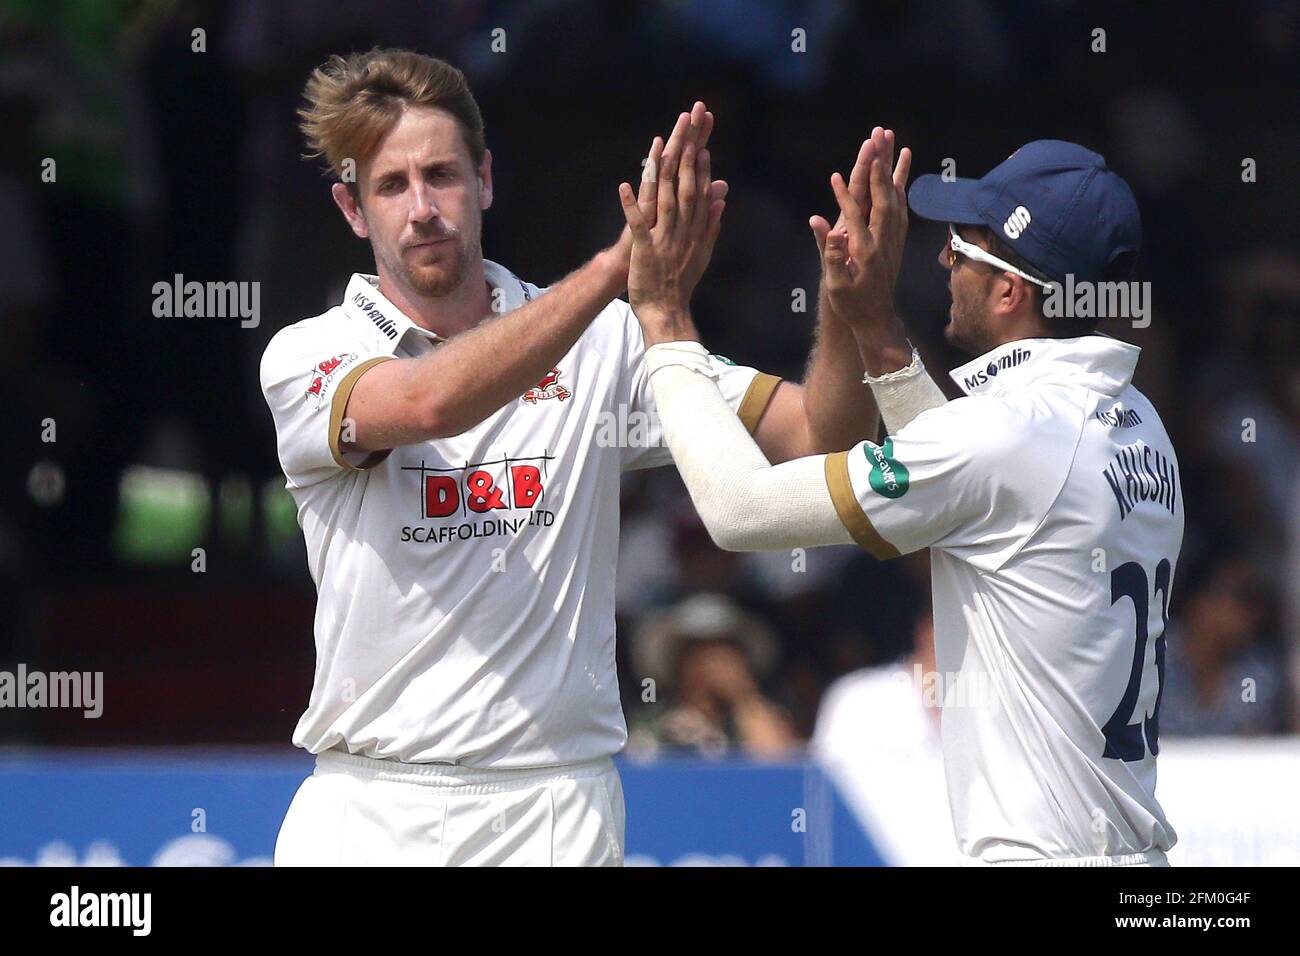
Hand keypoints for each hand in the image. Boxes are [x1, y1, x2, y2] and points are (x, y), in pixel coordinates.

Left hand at [618, 102, 726, 340]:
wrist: (667, 311)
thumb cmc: (680, 282)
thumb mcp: (702, 251)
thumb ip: (712, 221)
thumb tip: (722, 195)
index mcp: (696, 227)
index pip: (699, 187)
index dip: (700, 161)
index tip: (701, 137)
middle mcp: (683, 228)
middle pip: (685, 182)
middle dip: (688, 149)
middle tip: (689, 122)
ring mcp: (664, 237)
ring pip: (665, 196)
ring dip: (664, 167)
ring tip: (665, 140)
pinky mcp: (645, 250)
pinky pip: (637, 224)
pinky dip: (630, 204)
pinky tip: (624, 184)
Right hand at [809, 127, 911, 330]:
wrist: (876, 320)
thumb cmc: (851, 305)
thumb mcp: (836, 285)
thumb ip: (832, 255)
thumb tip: (824, 225)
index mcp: (866, 251)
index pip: (856, 215)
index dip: (846, 195)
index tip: (836, 175)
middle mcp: (884, 241)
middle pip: (884, 197)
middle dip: (880, 167)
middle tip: (878, 140)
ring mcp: (894, 240)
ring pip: (898, 199)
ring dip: (897, 172)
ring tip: (899, 146)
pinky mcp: (897, 242)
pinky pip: (902, 210)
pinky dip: (901, 190)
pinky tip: (901, 177)